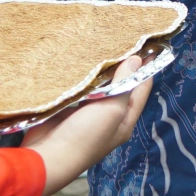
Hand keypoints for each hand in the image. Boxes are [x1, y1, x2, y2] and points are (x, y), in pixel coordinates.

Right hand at [24, 56, 151, 195]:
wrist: (46, 157)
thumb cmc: (85, 136)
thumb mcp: (112, 110)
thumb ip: (125, 84)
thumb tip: (137, 60)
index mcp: (124, 119)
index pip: (142, 88)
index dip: (147, 67)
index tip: (150, 44)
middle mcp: (108, 116)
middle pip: (120, 85)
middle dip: (123, 65)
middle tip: (125, 39)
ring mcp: (87, 113)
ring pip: (99, 85)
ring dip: (101, 68)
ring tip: (105, 43)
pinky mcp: (67, 108)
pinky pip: (79, 88)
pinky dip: (82, 75)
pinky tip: (82, 58)